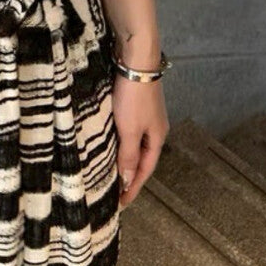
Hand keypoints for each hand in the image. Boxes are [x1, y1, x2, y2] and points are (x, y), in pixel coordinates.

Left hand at [112, 74, 169, 208]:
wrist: (136, 60)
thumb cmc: (134, 97)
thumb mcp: (130, 130)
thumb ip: (128, 156)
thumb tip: (128, 181)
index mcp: (157, 138)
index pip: (144, 170)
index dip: (133, 188)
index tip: (121, 205)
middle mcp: (154, 129)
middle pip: (141, 159)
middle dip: (129, 177)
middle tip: (113, 194)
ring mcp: (145, 116)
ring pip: (133, 146)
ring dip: (123, 161)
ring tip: (109, 174)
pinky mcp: (134, 106)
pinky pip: (127, 133)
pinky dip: (119, 144)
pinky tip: (108, 147)